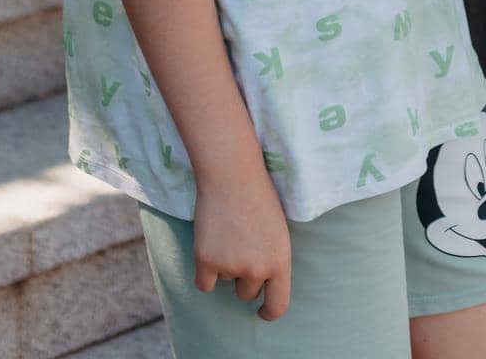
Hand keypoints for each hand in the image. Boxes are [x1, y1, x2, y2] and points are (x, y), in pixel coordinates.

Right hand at [192, 170, 292, 319]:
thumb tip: (262, 284)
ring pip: (225, 281)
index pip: (278, 305)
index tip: (261, 312)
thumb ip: (272, 258)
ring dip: (224, 264)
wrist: (231, 173)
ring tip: (227, 231)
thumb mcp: (278, 230)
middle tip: (240, 243)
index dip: (268, 312)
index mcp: (281, 261)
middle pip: (246, 292)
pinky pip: (204, 284)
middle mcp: (258, 268)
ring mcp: (232, 266)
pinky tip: (209, 247)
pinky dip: (204, 272)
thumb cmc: (258, 195)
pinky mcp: (206, 261)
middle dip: (242, 275)